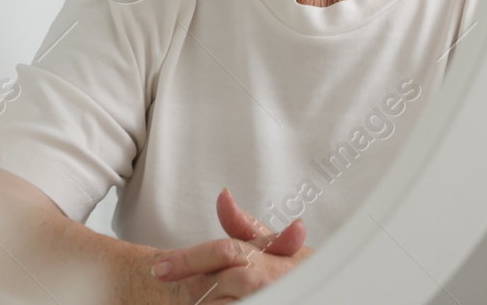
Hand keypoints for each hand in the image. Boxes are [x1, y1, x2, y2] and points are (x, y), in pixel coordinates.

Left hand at [147, 188, 313, 300]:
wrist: (328, 295)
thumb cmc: (297, 272)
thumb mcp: (273, 247)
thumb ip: (244, 225)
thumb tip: (223, 194)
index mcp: (263, 259)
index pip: (221, 252)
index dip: (186, 260)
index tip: (158, 269)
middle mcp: (264, 282)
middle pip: (214, 284)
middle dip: (194, 288)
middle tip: (171, 285)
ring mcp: (266, 298)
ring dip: (207, 304)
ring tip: (198, 301)